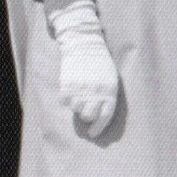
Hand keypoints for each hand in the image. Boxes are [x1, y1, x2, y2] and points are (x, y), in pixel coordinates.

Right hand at [46, 0, 121, 137]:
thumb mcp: (111, 78)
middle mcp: (95, 92)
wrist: (85, 43)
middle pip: (88, 116)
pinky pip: (64, 101)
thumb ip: (108, 96)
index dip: (98, 128)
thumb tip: (100, 115)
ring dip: (76, 106)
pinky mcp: (67, 84)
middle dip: (86, 116)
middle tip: (85, 111)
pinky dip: (66, 99)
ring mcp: (81, 88)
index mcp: (110, 91)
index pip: (105, 116)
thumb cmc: (100, 62)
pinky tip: (70, 90)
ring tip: (78, 95)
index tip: (93, 133)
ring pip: (75, 109)